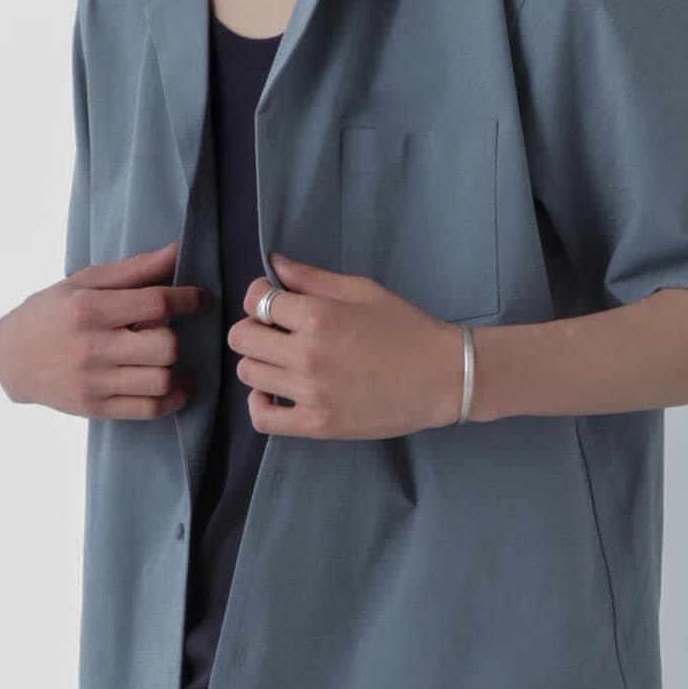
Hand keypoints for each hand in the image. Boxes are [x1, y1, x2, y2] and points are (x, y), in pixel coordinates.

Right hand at [0, 240, 212, 418]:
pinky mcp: (95, 408)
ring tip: (175, 357)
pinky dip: (175, 398)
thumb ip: (133, 269)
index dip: (189, 298)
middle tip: (170, 329)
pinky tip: (177, 383)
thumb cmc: (50, 313)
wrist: (9, 358)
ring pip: (161, 380)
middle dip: (177, 334)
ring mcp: (94, 382)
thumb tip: (176, 251)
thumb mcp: (84, 281)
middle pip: (165, 345)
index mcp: (89, 309)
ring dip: (178, 367)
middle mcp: (92, 348)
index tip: (200, 298)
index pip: (156, 303)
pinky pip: (149, 409)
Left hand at [227, 251, 466, 438]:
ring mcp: (311, 393)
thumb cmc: (406, 328)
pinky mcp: (318, 425)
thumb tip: (273, 263)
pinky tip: (275, 390)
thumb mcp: (361, 290)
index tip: (277, 301)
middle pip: (242, 337)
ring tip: (284, 358)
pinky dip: (259, 403)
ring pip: (248, 373)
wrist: (445, 377)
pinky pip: (262, 418)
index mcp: (318, 316)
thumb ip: (311, 277)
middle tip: (279, 330)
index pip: (255, 299)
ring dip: (260, 361)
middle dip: (255, 326)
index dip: (260, 295)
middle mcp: (307, 354)